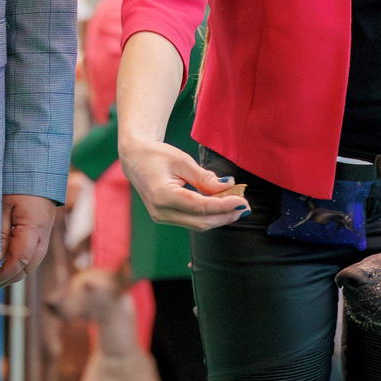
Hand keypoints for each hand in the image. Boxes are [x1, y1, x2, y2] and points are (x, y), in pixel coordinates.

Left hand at [0, 194, 57, 289]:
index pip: (19, 261)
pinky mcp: (43, 235)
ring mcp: (45, 236)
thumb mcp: (2, 205)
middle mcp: (43, 237)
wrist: (40, 173)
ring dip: (15, 273)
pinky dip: (20, 264)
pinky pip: (33, 256)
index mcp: (33, 229)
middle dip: (9, 279)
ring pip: (32, 264)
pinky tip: (7, 264)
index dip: (4, 275)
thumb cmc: (18, 185)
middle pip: (28, 268)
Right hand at [122, 137, 247, 229]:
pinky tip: (222, 208)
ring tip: (237, 206)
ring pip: (198, 224)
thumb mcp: (182, 161)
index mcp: (162, 195)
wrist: (135, 159)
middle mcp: (160, 211)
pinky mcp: (165, 217)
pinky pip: (191, 221)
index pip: (200, 206)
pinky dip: (209, 216)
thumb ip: (205, 177)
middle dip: (226, 215)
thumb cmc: (156, 155)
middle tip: (245, 206)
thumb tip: (228, 187)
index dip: (224, 205)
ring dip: (219, 218)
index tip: (242, 200)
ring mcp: (161, 217)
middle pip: (201, 221)